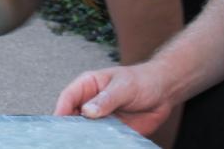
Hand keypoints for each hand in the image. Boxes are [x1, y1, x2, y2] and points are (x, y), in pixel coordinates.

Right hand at [53, 63, 174, 135]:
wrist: (163, 93)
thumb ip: (106, 98)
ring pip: (84, 131)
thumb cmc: (142, 80)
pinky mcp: (110, 131)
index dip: (61, 110)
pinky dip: (98, 144)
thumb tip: (88, 110)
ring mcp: (99, 118)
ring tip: (86, 142)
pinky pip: (100, 140)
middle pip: (72, 117)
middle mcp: (90, 103)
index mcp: (88, 85)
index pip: (68, 98)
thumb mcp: (124, 86)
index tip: (60, 124)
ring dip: (84, 138)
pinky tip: (100, 145)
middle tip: (72, 138)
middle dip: (70, 128)